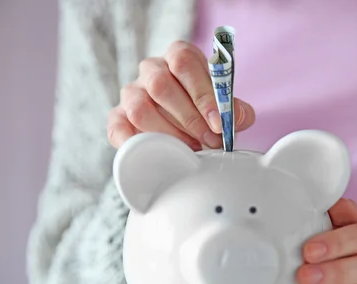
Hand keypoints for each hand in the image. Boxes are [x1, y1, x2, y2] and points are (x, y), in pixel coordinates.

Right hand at [107, 41, 255, 149]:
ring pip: (139, 108)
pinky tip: (155, 154)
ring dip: (168, 134)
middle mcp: (152, 69)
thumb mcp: (224, 106)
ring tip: (190, 150)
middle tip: (210, 142)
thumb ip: (235, 110)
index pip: (183, 62)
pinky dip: (134, 142)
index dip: (202, 94)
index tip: (219, 123)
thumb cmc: (205, 112)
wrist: (185, 126)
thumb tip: (238, 116)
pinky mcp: (119, 116)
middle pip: (160, 84)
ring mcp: (132, 92)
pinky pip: (118, 127)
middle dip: (189, 119)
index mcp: (178, 56)